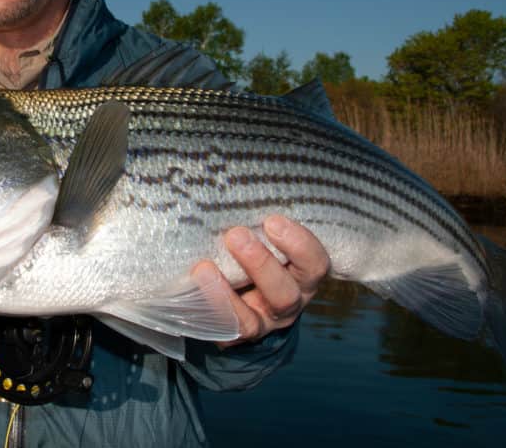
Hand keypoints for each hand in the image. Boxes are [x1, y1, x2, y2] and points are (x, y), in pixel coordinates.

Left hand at [197, 215, 328, 347]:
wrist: (246, 295)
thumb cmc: (258, 248)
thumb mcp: (268, 232)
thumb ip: (258, 214)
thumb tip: (232, 169)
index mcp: (303, 273)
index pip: (314, 263)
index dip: (299, 244)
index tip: (273, 220)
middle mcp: (288, 301)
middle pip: (285, 293)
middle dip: (261, 265)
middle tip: (235, 234)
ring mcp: (261, 323)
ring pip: (250, 320)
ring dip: (225, 293)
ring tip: (203, 267)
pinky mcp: (233, 336)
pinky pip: (221, 330)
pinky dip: (205, 308)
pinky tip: (191, 286)